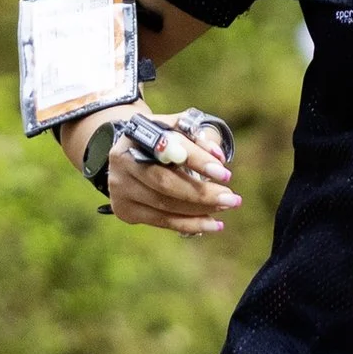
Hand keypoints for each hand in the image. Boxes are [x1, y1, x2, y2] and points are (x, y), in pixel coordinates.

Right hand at [61, 103, 241, 234]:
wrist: (129, 155)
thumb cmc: (162, 140)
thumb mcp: (177, 129)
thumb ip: (198, 137)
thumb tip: (218, 157)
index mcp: (137, 134)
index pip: (169, 148)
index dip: (197, 160)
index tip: (224, 173)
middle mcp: (123, 161)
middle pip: (165, 183)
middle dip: (202, 193)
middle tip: (232, 198)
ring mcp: (120, 188)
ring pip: (165, 205)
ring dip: (200, 210)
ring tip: (226, 207)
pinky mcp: (125, 209)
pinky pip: (162, 221)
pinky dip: (190, 224)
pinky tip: (213, 224)